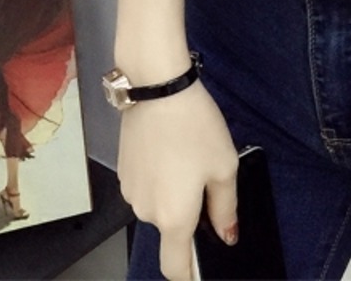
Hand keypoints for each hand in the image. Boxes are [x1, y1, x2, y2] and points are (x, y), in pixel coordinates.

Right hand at [117, 80, 239, 280]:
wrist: (157, 87)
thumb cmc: (195, 127)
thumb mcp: (224, 165)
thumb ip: (226, 207)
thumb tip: (227, 235)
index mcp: (174, 218)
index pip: (175, 268)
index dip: (189, 275)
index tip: (199, 271)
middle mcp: (147, 213)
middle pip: (171, 229)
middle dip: (189, 213)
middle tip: (207, 177)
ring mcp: (130, 193)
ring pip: (158, 205)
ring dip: (174, 192)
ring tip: (188, 155)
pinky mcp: (123, 172)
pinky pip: (147, 187)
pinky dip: (160, 178)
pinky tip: (171, 149)